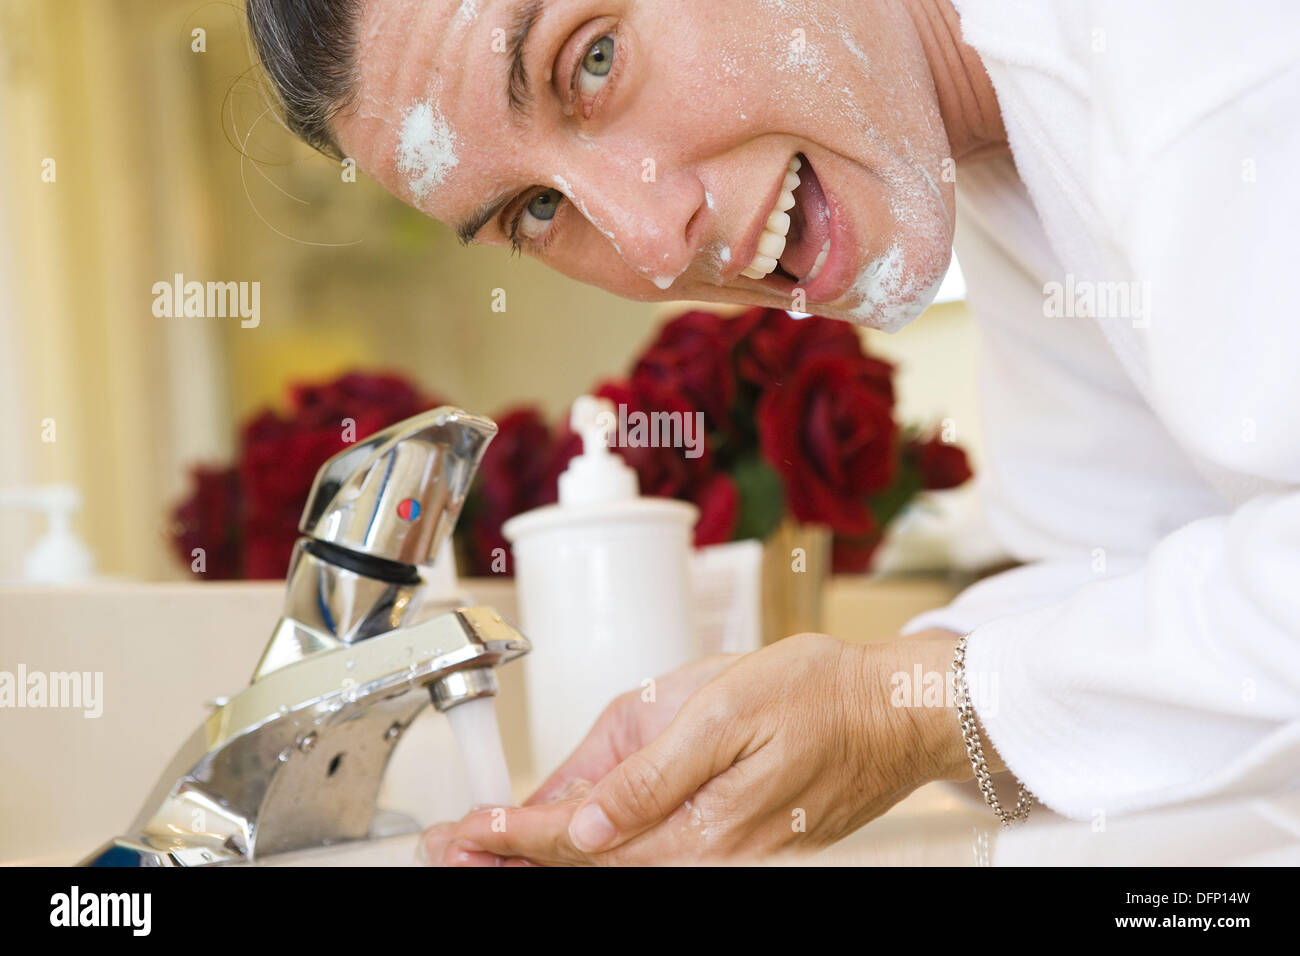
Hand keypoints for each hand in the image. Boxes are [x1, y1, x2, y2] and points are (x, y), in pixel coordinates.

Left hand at [435, 629, 973, 864]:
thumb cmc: (817, 696)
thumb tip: (587, 824)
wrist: (889, 712)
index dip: (510, 836)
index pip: (578, 840)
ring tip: (486, 849)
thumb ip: (651, 774)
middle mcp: (702, 855)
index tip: (460, 831)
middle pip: (586, 867)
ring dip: (545, 857)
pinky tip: (565, 837)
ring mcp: (718, 854)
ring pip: (612, 867)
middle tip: (448, 850)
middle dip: (510, 858)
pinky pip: (646, 854)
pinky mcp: (729, 843)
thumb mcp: (724, 711)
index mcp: (695, 824)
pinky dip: (594, 848)